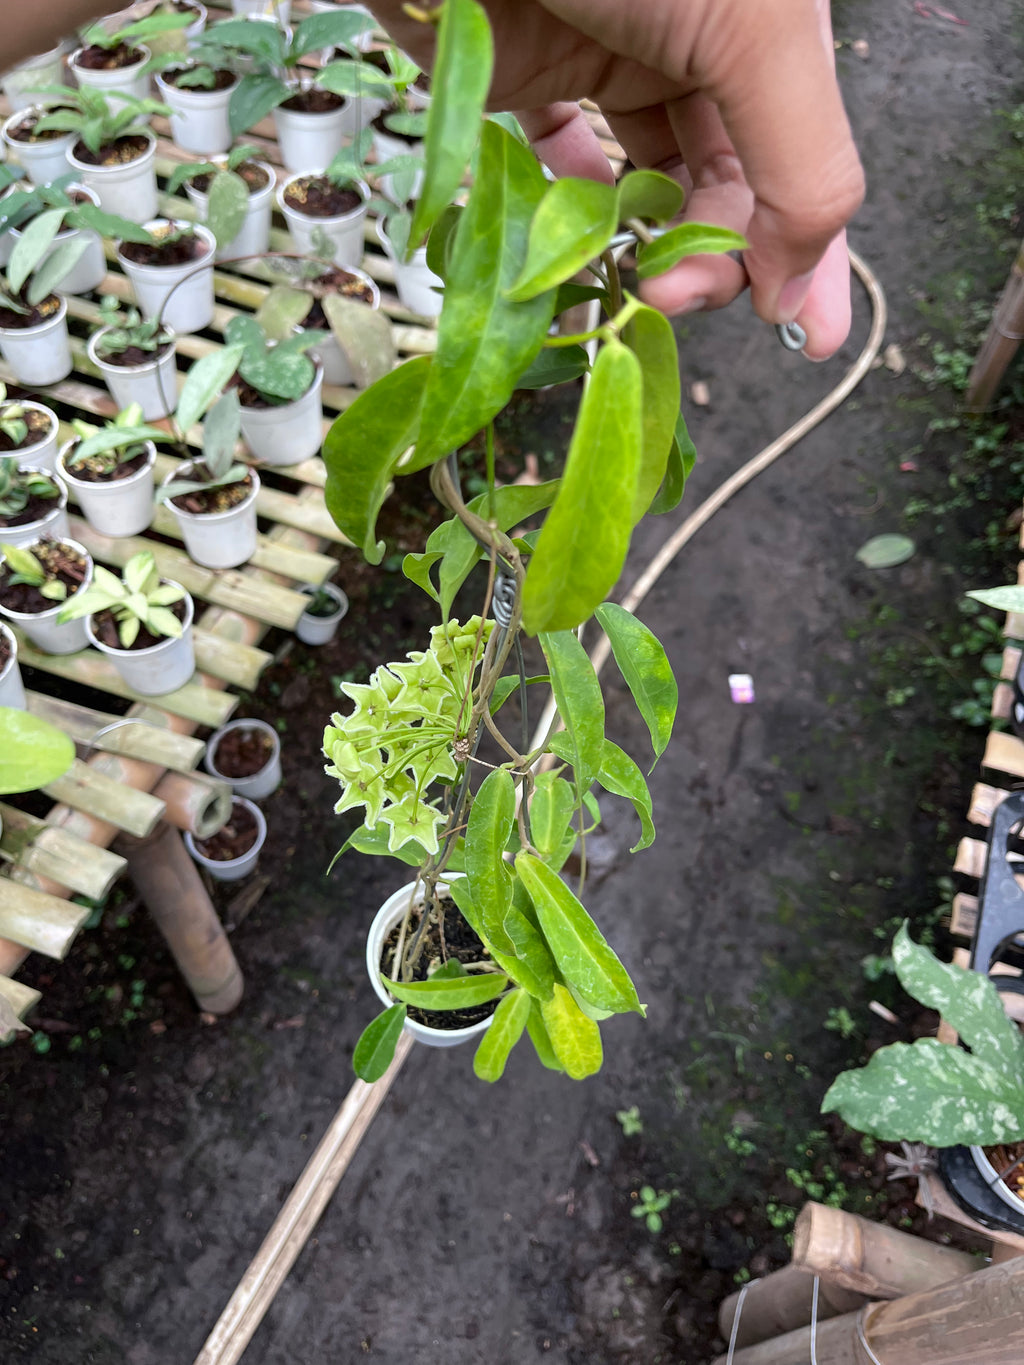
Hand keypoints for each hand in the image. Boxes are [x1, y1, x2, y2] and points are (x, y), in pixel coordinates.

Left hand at [371, 0, 863, 359]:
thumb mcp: (755, 29)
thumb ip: (803, 158)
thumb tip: (804, 280)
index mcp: (766, 30)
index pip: (797, 163)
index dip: (801, 251)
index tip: (802, 334)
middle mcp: (691, 48)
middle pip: (719, 190)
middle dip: (710, 260)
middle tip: (677, 303)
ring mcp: (605, 61)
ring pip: (638, 191)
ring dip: (640, 250)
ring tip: (630, 285)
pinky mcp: (518, 73)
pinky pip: (550, 165)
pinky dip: (562, 214)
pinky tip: (570, 242)